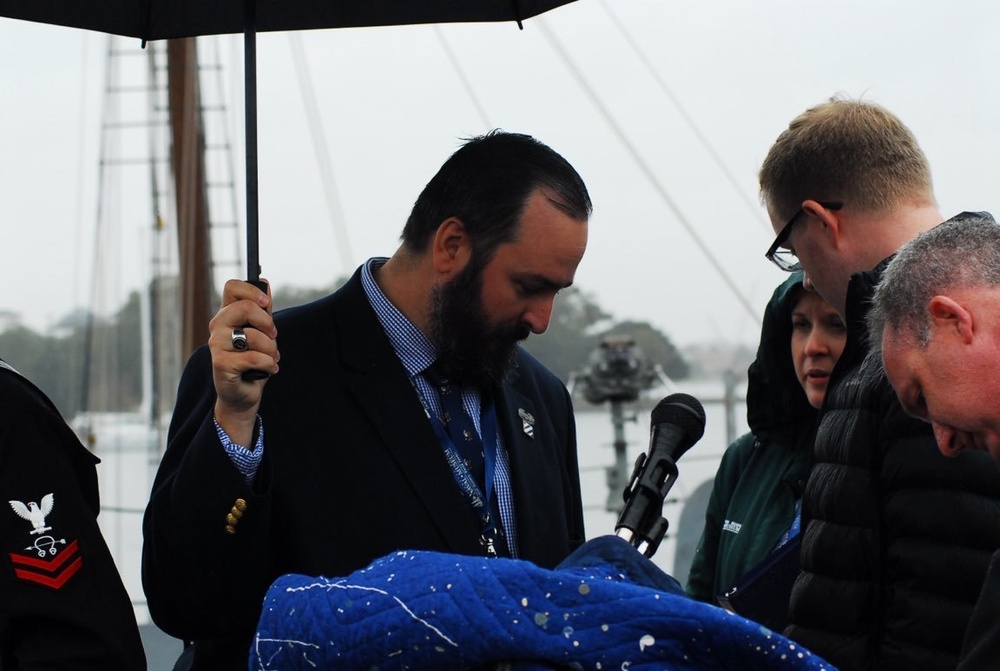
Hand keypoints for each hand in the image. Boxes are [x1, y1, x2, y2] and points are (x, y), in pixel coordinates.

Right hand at [209, 279, 278, 444]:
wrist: (242, 394)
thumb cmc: (252, 361)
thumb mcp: (261, 332)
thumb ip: (263, 310)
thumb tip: (264, 283)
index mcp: (227, 314)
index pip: (232, 287)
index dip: (251, 291)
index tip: (265, 304)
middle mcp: (218, 326)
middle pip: (244, 307)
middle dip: (267, 323)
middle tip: (273, 336)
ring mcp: (216, 345)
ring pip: (253, 335)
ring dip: (271, 349)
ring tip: (271, 358)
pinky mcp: (221, 364)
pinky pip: (255, 358)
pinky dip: (269, 365)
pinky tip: (269, 370)